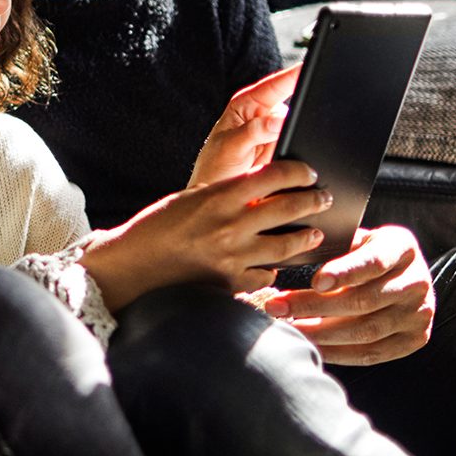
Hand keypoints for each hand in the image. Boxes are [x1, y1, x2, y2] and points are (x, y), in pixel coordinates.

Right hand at [80, 158, 334, 309]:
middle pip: (290, 208)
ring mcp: (233, 257)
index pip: (275, 175)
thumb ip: (227, 194)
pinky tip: (275, 263)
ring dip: (306, 237)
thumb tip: (263, 187)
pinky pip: (266, 275)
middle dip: (314, 200)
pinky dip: (273, 268)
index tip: (309, 172)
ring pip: (287, 246)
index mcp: (220, 196)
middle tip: (323, 198)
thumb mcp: (192, 198)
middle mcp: (231, 225)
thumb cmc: (157, 228)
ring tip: (314, 233)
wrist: (132, 266)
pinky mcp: (231, 284)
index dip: (300, 171)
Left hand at [189, 64, 298, 187]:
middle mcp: (263, 114)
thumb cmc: (215, 167)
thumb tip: (278, 120)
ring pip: (299, 124)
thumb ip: (253, 132)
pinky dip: (304, 145)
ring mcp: (276, 131)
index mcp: (246, 104)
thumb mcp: (230, 146)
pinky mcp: (285, 148)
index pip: (273, 85)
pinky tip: (299, 154)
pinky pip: (300, 143)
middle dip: (304, 102)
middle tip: (316, 103)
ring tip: (294, 142)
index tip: (308, 66)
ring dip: (303, 128)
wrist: (220, 196)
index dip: (291, 75)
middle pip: (292, 101)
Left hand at [258, 225, 435, 365]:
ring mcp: (418, 314)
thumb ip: (336, 244)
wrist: (404, 277)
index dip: (345, 272)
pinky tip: (312, 346)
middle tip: (278, 307)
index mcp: (403, 247)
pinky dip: (338, 352)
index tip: (315, 281)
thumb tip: (295, 251)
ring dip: (321, 333)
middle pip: (364, 301)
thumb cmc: (367, 254)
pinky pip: (372, 353)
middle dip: (315, 306)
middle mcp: (417, 281)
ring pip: (366, 331)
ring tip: (288, 328)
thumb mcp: (358, 239)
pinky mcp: (414, 339)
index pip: (375, 261)